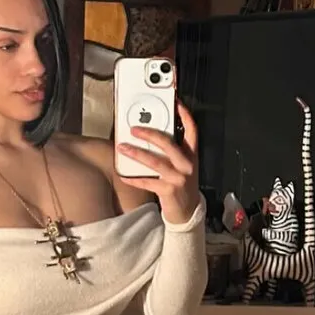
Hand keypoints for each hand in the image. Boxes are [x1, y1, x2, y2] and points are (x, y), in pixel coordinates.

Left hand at [116, 99, 199, 224]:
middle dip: (149, 133)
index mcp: (192, 155)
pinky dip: (133, 178)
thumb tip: (152, 136)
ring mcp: (178, 178)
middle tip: (134, 129)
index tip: (176, 102)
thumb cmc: (182, 186)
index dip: (185, 115)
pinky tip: (123, 175)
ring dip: (136, 153)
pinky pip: (147, 182)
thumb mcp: (184, 166)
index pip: (192, 131)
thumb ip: (174, 152)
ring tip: (122, 148)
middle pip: (168, 143)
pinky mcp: (168, 191)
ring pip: (154, 162)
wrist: (189, 212)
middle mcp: (187, 165)